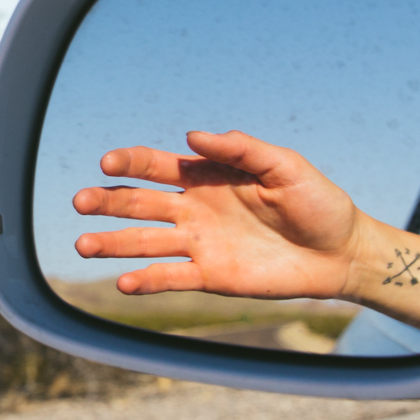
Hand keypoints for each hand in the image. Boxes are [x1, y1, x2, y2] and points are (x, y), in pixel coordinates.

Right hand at [72, 130, 363, 299]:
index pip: (156, 167)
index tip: (107, 164)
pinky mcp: (211, 276)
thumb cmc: (317, 202)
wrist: (340, 252)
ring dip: (112, 244)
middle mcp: (194, 210)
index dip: (130, 163)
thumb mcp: (285, 166)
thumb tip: (192, 136)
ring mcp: (199, 244)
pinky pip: (171, 278)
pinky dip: (146, 281)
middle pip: (139, 203)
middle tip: (79, 202)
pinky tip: (123, 284)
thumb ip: (241, 149)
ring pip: (144, 242)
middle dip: (107, 202)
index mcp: (207, 177)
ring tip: (82, 245)